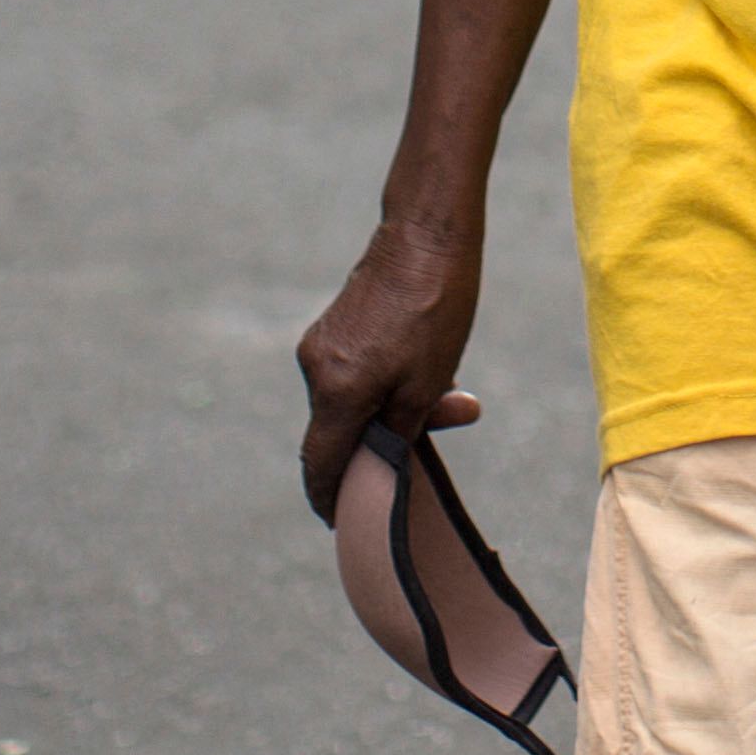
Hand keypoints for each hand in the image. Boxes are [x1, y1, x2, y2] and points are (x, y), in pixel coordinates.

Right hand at [295, 215, 485, 520]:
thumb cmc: (435, 308)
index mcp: (336, 390)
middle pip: (334, 434)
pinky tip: (420, 370)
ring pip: (344, 403)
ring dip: (382, 412)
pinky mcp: (330, 328)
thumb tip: (389, 462)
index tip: (340, 522)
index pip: (321, 464)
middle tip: (420, 449)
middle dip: (373, 449)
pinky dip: (376, 386)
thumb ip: (402, 430)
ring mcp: (318, 345)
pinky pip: (347, 376)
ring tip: (439, 395)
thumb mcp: (428, 380)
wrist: (427, 232)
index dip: (330, 498)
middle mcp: (315, 369)